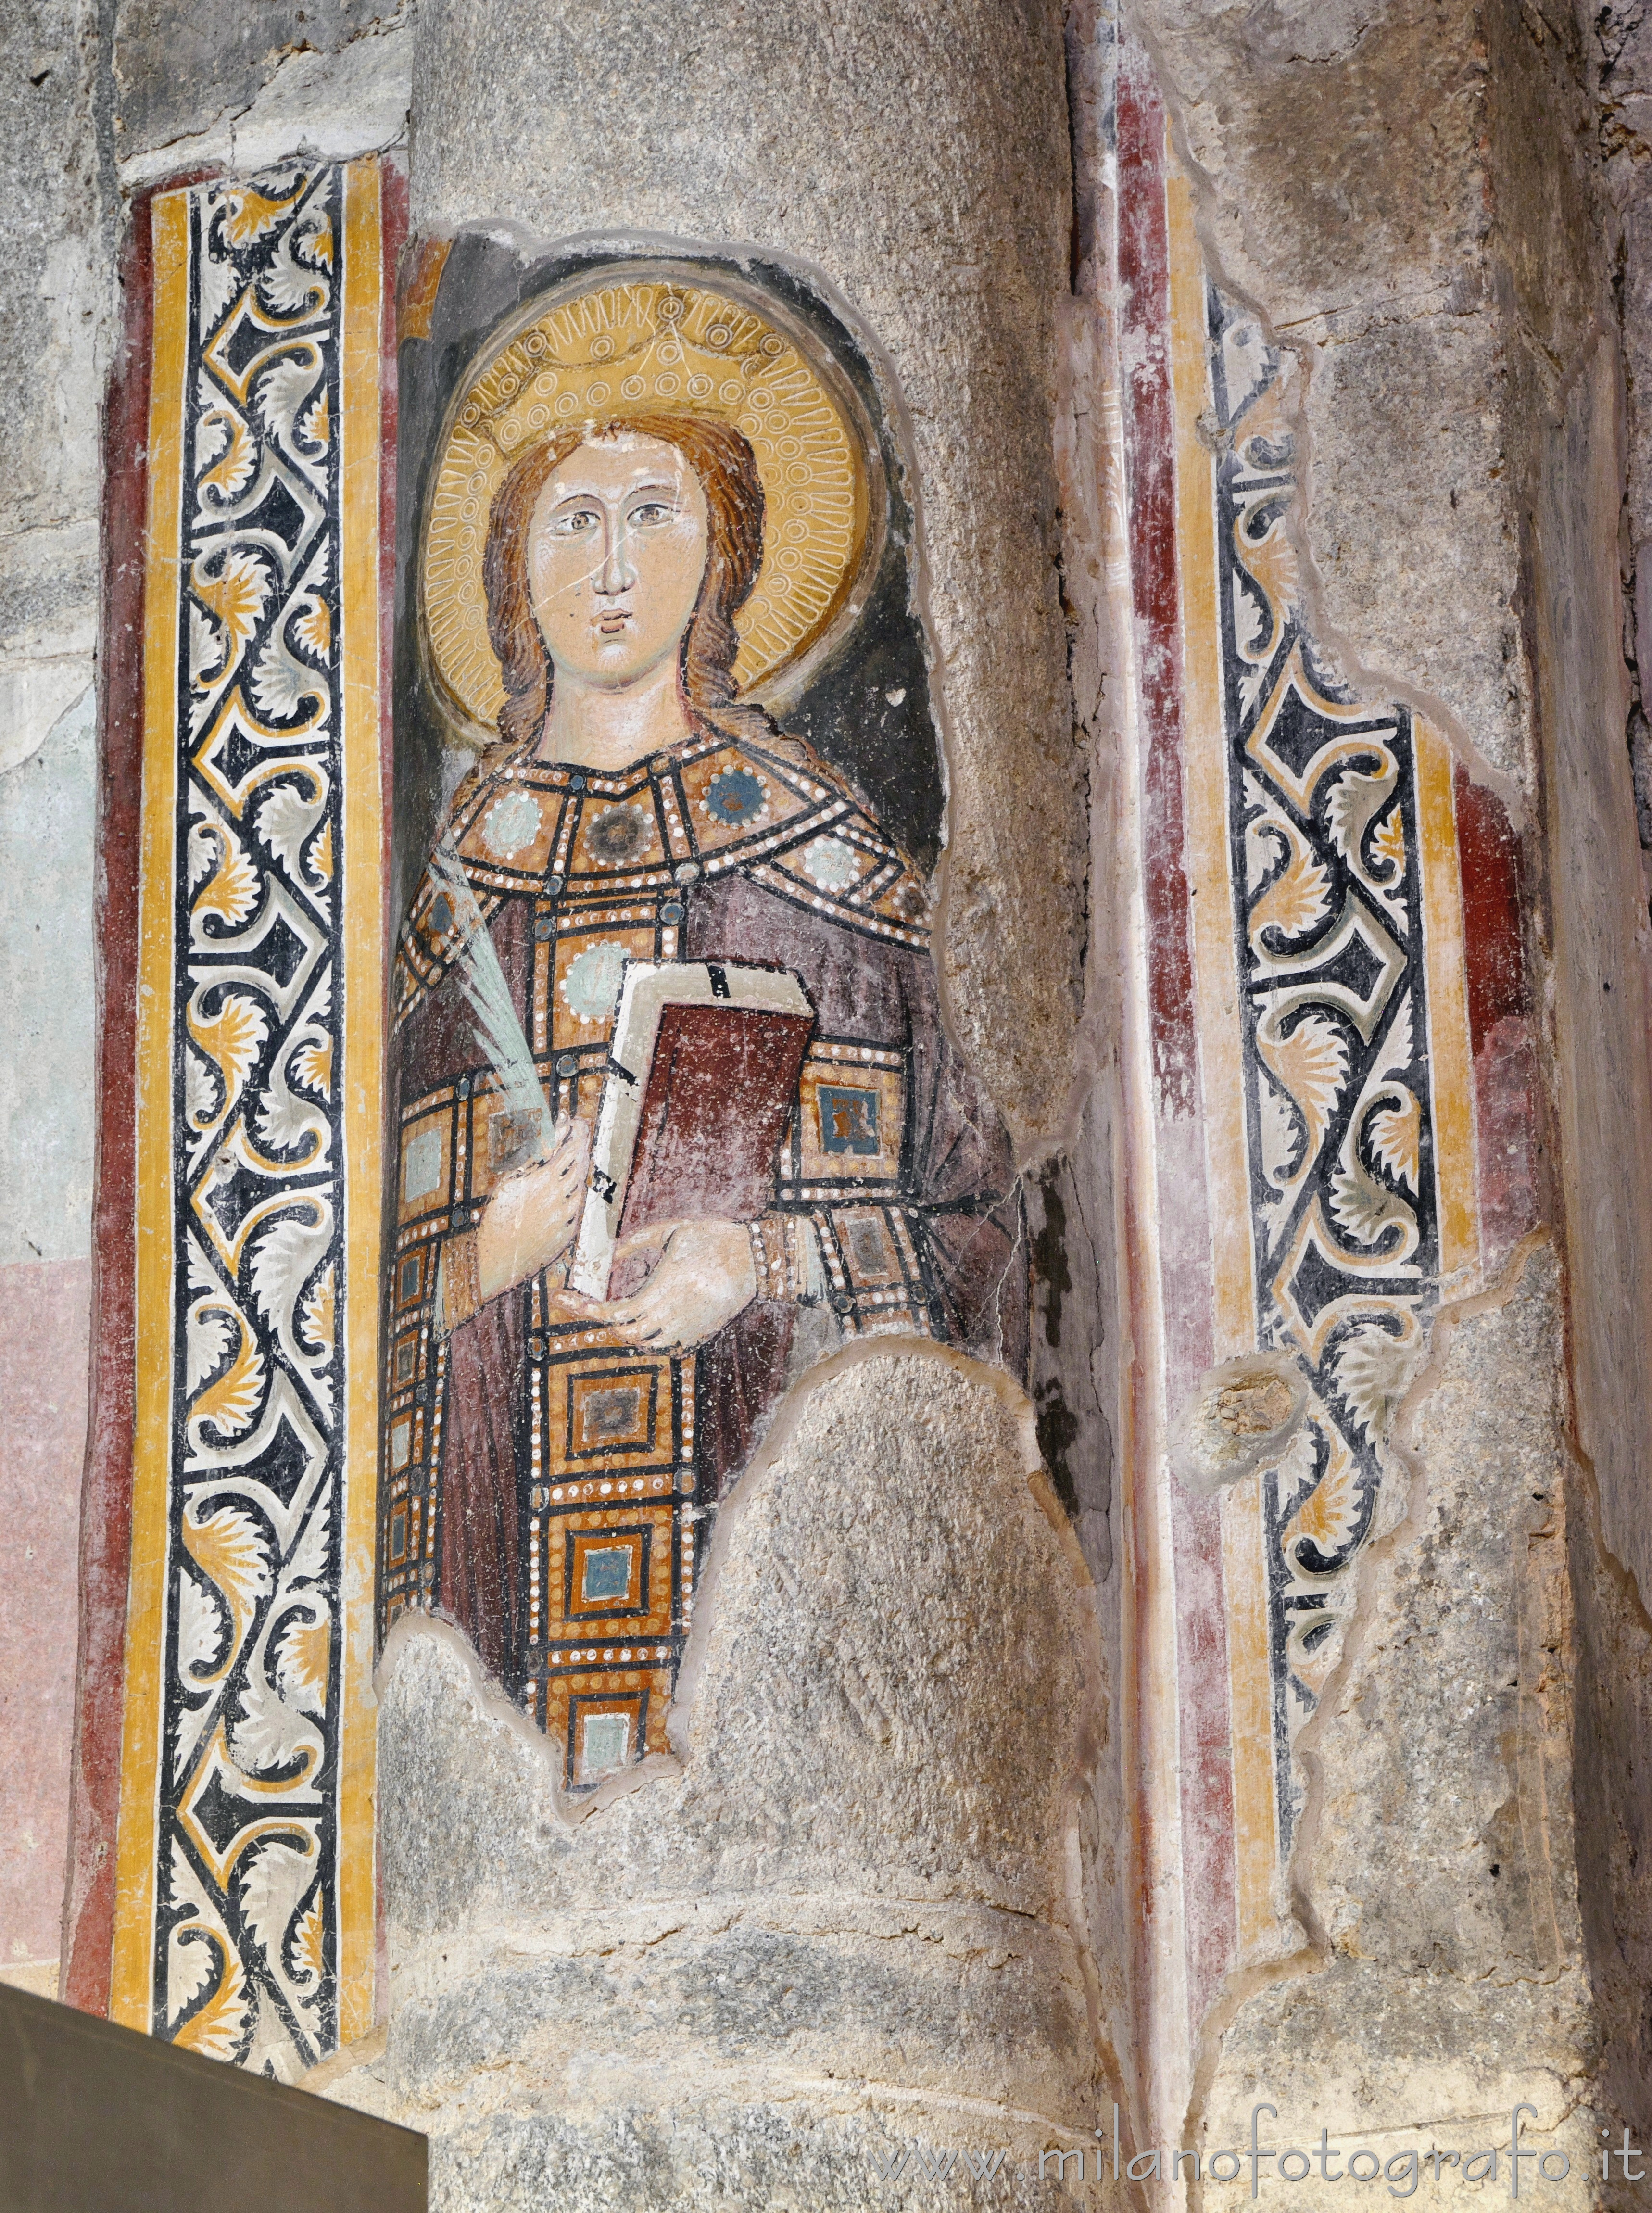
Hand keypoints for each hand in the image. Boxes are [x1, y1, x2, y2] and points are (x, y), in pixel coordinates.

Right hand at [474, 1119, 590, 1301]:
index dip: (577, 1134)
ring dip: (576, 1177)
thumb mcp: (510, 1182)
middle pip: (580, 1167)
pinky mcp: (567, 1236)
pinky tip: (561, 1198)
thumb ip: (533, 1159)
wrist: (494, 1261)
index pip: (570, 1150)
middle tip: (578, 1142)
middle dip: (580, 1152)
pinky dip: (571, 1201)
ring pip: (580, 1190)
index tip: (577, 1124)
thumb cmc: (496, 1219)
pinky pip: (576, 1212)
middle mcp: (561, 1199)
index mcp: (546, 1182)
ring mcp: (567, 1219)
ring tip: (568, 1168)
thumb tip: (549, 1139)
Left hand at [551, 1218, 756, 1350]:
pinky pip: (665, 1347)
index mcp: (662, 1292)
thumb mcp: (670, 1231)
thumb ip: (635, 1243)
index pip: (612, 1313)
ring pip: (644, 1344)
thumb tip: (607, 1254)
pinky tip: (648, 1320)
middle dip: (605, 1320)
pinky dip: (651, 1338)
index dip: (584, 1308)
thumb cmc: (712, 1238)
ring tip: (620, 1309)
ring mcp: (687, 1330)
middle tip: (589, 1303)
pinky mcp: (699, 1336)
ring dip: (627, 1330)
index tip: (563, 1297)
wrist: (756, 1258)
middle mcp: (672, 1317)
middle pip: (625, 1333)